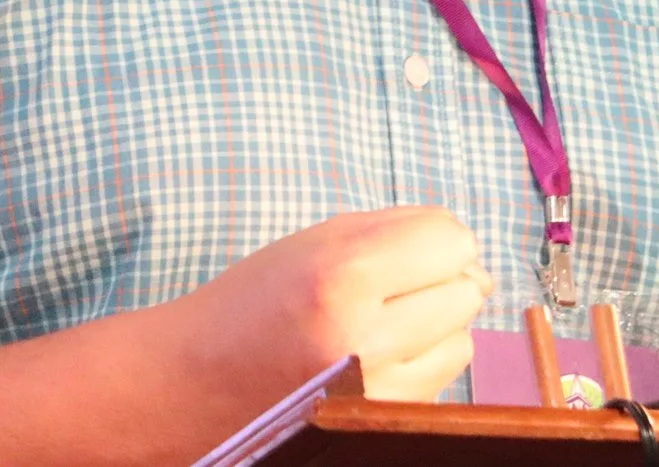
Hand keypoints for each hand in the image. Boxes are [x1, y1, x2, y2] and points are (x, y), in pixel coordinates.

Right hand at [167, 208, 492, 403]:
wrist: (187, 389)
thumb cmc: (251, 305)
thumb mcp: (312, 243)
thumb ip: (396, 232)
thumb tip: (471, 253)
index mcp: (342, 277)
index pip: (451, 241)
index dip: (434, 240)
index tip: (406, 250)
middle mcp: (366, 340)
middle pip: (465, 290)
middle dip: (435, 282)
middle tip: (383, 291)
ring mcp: (376, 395)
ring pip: (462, 341)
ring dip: (431, 330)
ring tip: (372, 331)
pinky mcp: (378, 427)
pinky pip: (440, 385)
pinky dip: (417, 368)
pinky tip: (368, 366)